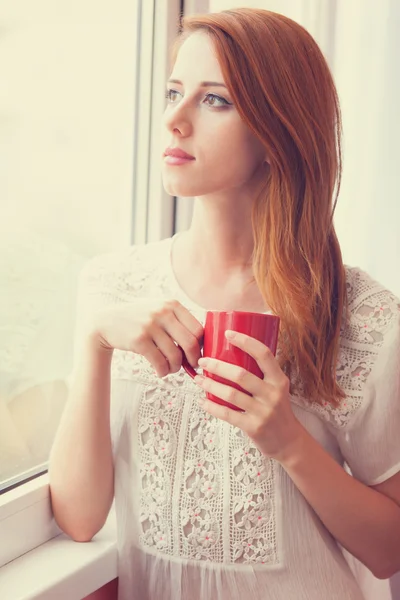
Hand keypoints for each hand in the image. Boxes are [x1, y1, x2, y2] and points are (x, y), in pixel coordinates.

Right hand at [89, 299, 202, 377]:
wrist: (106, 321)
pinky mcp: (139, 339)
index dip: (202, 346)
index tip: (198, 354)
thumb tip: (201, 345)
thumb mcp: (159, 310)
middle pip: (191, 343)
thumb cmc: (138, 319)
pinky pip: (159, 362)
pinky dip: (163, 371)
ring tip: (171, 369)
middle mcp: (163, 312)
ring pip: (175, 355)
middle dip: (194, 360)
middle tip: (191, 366)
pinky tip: (160, 371)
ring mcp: (150, 325)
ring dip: (176, 368)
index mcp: (172, 304)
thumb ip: (178, 321)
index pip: (198, 328)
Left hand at [193, 329, 303, 461]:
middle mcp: (273, 394)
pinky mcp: (254, 427)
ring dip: (210, 385)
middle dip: (217, 366)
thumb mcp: (277, 388)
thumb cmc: (277, 409)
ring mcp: (263, 411)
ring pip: (231, 394)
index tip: (228, 334)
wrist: (288, 441)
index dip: (245, 341)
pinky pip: (228, 414)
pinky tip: (203, 401)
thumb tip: (232, 353)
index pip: (263, 354)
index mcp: (279, 380)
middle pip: (241, 374)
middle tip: (203, 361)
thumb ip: (261, 374)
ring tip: (198, 379)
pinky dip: (212, 407)